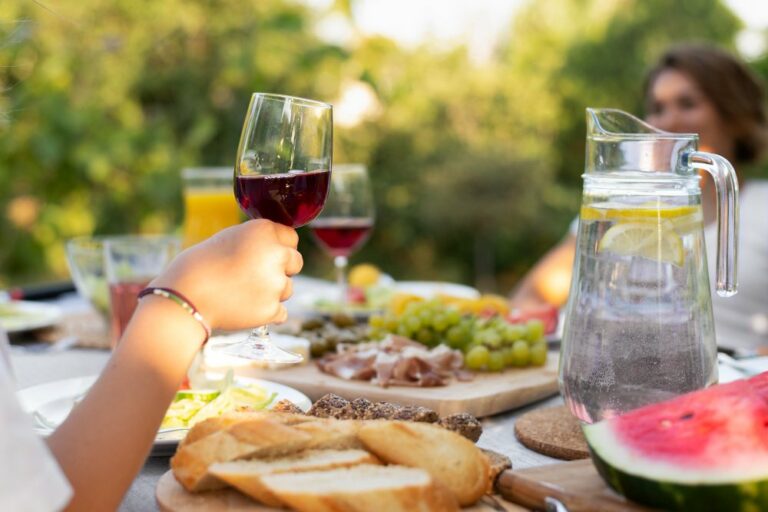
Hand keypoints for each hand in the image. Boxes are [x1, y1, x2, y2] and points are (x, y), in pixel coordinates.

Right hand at [150, 220, 302, 329]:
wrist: (185, 296)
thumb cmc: (200, 265)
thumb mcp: (230, 238)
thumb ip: (258, 241)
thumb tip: (279, 249)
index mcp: (264, 230)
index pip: (291, 237)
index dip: (279, 247)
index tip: (265, 255)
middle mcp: (276, 254)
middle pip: (296, 262)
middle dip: (282, 269)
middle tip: (255, 275)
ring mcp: (276, 283)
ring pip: (288, 288)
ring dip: (272, 292)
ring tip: (242, 292)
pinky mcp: (272, 309)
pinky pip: (281, 312)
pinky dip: (267, 312)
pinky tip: (245, 307)